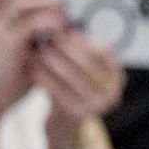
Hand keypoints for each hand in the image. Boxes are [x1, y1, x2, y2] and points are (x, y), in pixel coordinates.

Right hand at [0, 0, 67, 128]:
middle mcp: (3, 20)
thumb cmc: (22, 72)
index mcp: (10, 18)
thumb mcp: (37, 47)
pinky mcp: (7, 47)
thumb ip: (50, 32)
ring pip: (24, 5)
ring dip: (49, 6)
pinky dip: (47, 24)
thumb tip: (78, 21)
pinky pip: (27, 27)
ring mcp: (3, 32)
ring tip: (66, 14)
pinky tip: (60, 30)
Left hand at [36, 28, 124, 143]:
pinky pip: (60, 92)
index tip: (61, 31)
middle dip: (64, 50)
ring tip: (36, 52)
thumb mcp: (79, 70)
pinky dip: (44, 79)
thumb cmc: (69, 89)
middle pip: (87, 64)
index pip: (102, 51)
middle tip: (45, 39)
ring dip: (52, 62)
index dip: (81, 40)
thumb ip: (76, 52)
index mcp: (116, 76)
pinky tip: (32, 69)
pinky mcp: (81, 115)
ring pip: (72, 77)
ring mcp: (100, 105)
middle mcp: (113, 91)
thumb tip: (61, 25)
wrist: (64, 123)